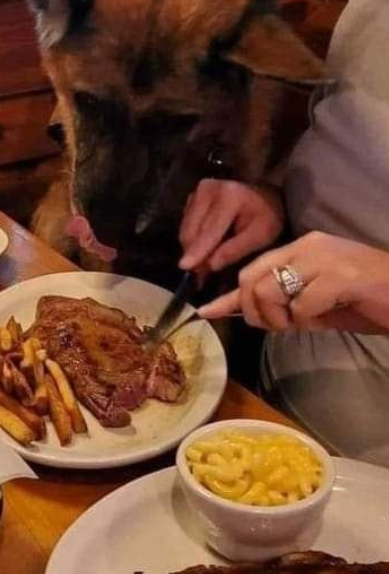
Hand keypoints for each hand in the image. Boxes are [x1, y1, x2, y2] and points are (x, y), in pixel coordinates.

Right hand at [179, 179, 284, 271]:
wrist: (265, 195)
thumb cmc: (267, 215)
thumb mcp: (261, 235)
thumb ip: (235, 250)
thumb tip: (210, 265)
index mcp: (228, 197)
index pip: (209, 231)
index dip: (197, 251)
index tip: (185, 267)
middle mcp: (207, 190)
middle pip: (192, 232)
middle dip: (195, 254)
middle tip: (203, 274)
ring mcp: (197, 192)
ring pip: (185, 230)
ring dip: (193, 249)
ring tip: (207, 260)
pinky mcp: (192, 198)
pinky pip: (186, 226)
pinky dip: (193, 239)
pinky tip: (206, 245)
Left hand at [198, 231, 388, 333]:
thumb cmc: (368, 301)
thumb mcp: (318, 304)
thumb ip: (286, 304)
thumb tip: (249, 314)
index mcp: (302, 248)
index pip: (252, 269)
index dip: (228, 295)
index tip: (206, 312)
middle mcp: (308, 246)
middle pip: (251, 281)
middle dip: (254, 312)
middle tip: (278, 326)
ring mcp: (323, 258)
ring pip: (269, 292)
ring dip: (280, 319)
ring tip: (305, 323)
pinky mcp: (339, 276)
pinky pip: (300, 306)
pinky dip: (306, 321)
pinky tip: (325, 318)